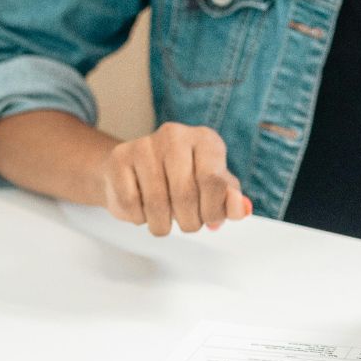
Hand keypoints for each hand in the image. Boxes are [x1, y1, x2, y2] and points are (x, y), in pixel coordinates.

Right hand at [99, 122, 250, 236]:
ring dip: (162, 224)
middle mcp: (175, 135)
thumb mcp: (213, 189)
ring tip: (165, 220)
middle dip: (189, 222)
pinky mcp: (119, 158)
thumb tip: (241, 208)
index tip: (210, 220)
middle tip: (187, 223)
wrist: (136, 173)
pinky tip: (143, 209)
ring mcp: (145, 144)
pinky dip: (139, 218)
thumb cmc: (183, 181)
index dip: (213, 211)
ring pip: (156, 204)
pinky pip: (131, 204)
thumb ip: (230, 201)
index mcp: (205, 140)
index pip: (214, 182)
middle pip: (185, 195)